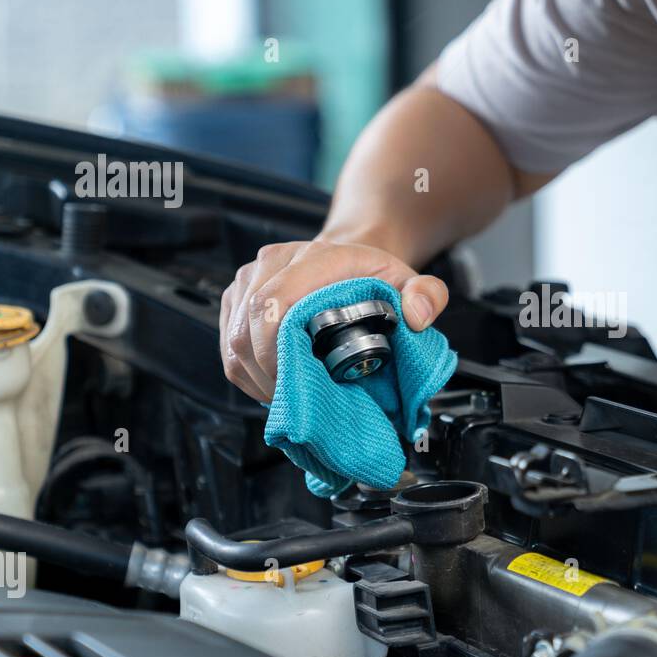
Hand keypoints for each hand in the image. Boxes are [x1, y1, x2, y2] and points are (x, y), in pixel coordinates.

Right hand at [219, 236, 448, 402]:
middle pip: (249, 326)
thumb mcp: (409, 281)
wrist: (349, 257)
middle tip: (296, 398)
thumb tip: (417, 315)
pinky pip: (228, 342)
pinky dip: (247, 371)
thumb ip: (427, 294)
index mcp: (315, 257)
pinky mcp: (236, 298)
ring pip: (234, 338)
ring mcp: (250, 279)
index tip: (299, 381)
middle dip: (269, 372)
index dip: (278, 349)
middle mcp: (275, 262)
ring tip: (288, 394)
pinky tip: (273, 383)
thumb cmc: (373, 276)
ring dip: (257, 376)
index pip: (275, 301)